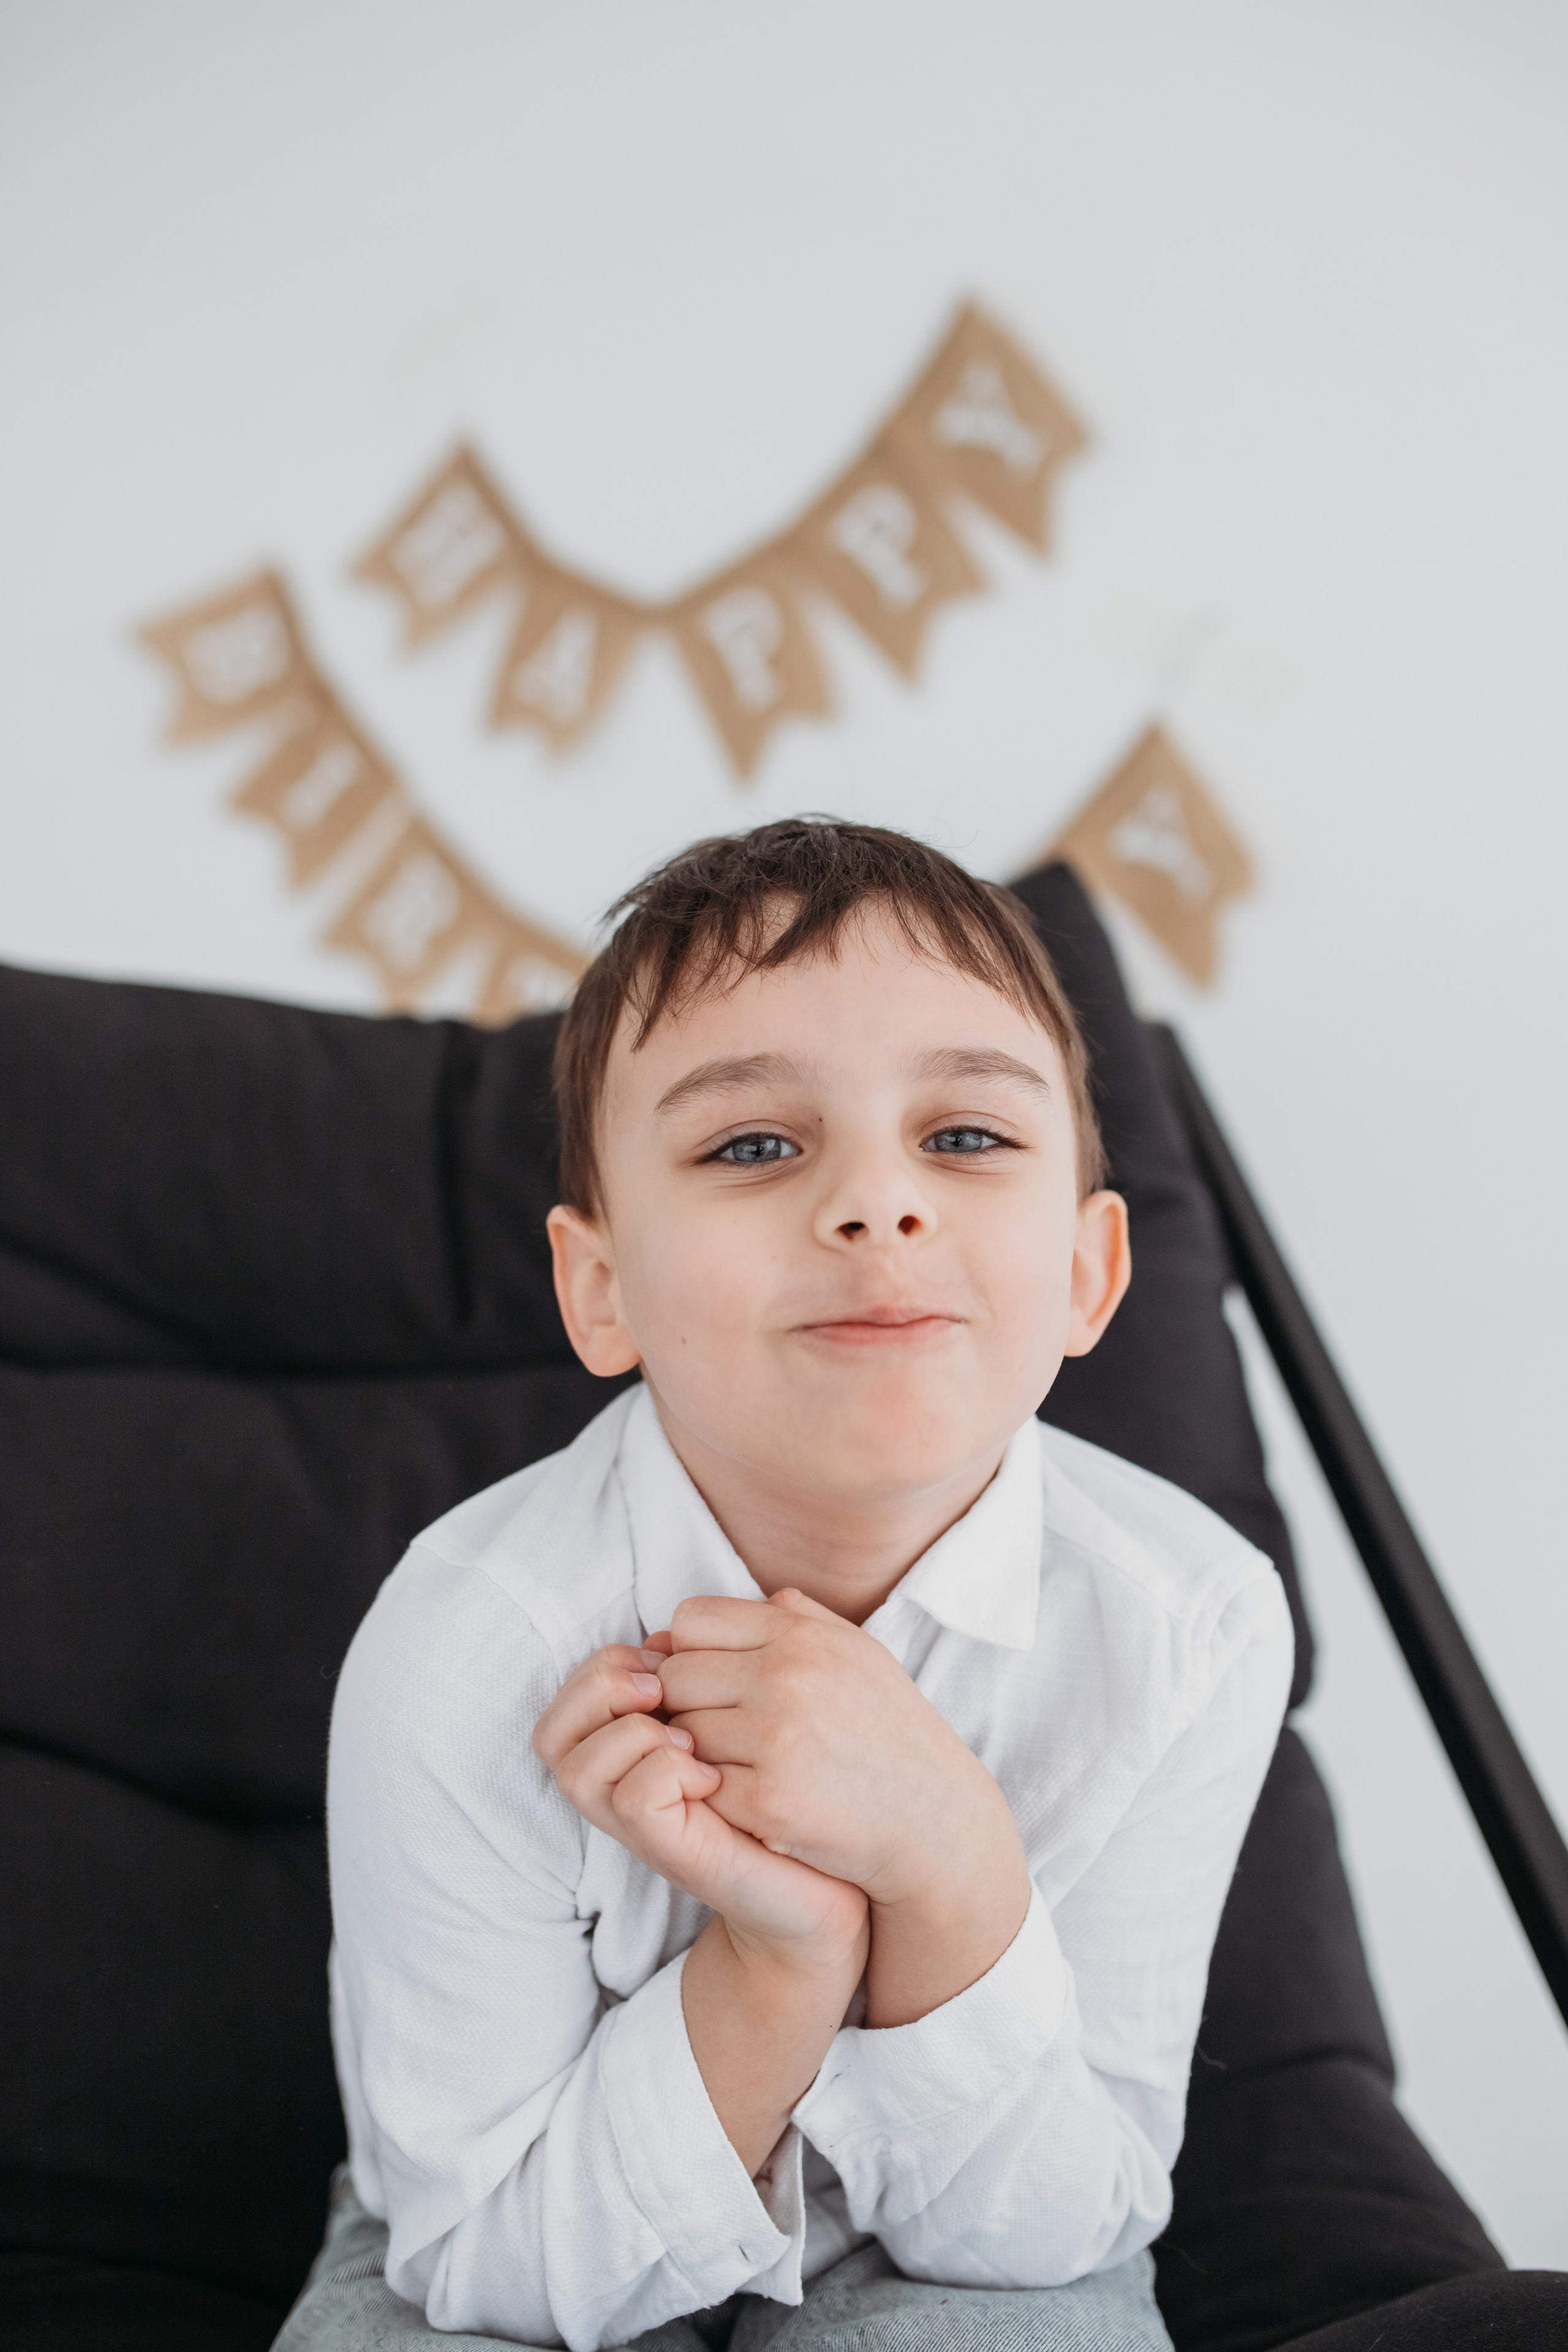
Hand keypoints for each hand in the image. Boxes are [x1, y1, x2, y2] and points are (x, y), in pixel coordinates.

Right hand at [532, 1641, 867, 1973]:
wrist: (834, 1886)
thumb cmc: (793, 1799)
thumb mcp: (748, 1721)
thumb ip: (712, 1673)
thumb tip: (678, 1629)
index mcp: (634, 1753)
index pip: (567, 1700)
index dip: (605, 1664)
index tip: (668, 1657)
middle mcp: (624, 1790)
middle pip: (551, 1734)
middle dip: (599, 1688)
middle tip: (661, 1689)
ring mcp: (644, 1826)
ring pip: (574, 1767)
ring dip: (628, 1732)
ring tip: (689, 1738)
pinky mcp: (676, 1853)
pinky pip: (633, 1799)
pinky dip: (663, 1771)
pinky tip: (712, 1773)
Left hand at [657, 1590, 1031, 2025]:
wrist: (934, 1820)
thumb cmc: (888, 1731)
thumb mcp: (856, 1651)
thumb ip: (792, 1617)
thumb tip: (705, 1617)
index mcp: (802, 1634)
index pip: (690, 1619)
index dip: (691, 1650)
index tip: (716, 1680)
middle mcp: (785, 1677)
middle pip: (674, 1677)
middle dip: (688, 1703)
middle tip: (725, 1729)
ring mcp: (775, 1739)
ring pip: (679, 1734)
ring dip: (699, 1753)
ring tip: (743, 1764)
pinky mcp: (766, 1801)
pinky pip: (696, 1786)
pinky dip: (714, 1795)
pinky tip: (750, 1797)